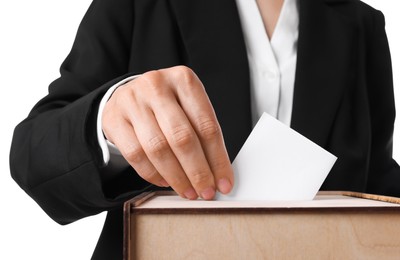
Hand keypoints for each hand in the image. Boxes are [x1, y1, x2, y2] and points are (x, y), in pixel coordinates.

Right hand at [102, 66, 233, 199]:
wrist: (129, 95)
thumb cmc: (166, 104)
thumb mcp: (188, 107)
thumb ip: (203, 134)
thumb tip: (218, 174)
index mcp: (184, 80)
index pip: (206, 125)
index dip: (217, 159)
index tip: (224, 182)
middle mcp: (157, 86)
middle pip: (182, 137)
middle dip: (197, 171)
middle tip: (206, 192)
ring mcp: (133, 101)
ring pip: (158, 148)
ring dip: (176, 177)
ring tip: (187, 191)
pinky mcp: (114, 118)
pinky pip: (136, 154)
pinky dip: (153, 174)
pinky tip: (165, 181)